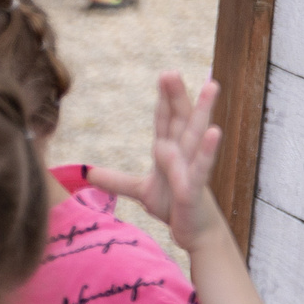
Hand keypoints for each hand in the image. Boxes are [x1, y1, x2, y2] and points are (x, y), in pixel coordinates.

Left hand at [84, 73, 228, 251]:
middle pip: (180, 120)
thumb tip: (89, 173)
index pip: (166, 121)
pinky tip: (214, 131)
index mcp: (170, 152)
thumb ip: (116, 180)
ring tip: (211, 85)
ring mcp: (192, 169)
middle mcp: (184, 155)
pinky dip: (206, 151)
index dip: (164, 99)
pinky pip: (201, 168)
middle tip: (171, 71)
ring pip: (196, 136)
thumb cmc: (175, 206)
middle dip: (177, 96)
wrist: (196, 232)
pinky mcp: (195, 189)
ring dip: (202, 111)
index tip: (164, 75)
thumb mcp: (142, 191)